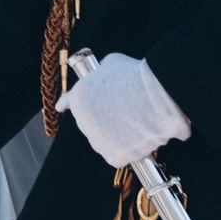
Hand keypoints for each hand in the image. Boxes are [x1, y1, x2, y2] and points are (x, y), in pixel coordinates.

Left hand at [62, 50, 189, 170]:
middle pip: (92, 124)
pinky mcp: (113, 155)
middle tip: (127, 112)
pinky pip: (119, 156)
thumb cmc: (137, 75)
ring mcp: (97, 140)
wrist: (159, 94)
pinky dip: (129, 151)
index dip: (67, 104)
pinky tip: (138, 138)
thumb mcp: (112, 63)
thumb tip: (104, 78)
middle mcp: (83, 121)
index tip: (61, 107)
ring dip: (117, 137)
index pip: (68, 103)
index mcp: (79, 97)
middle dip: (106, 120)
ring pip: (105, 142)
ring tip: (137, 123)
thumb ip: (102, 74)